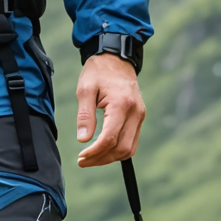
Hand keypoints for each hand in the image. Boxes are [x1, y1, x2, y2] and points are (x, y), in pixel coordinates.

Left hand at [75, 53, 145, 167]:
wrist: (116, 58)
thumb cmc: (98, 72)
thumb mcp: (85, 89)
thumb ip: (84, 115)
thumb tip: (83, 139)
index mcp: (122, 104)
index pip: (109, 138)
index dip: (94, 152)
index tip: (80, 157)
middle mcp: (135, 112)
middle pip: (121, 148)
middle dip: (101, 159)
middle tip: (83, 161)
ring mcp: (140, 116)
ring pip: (128, 149)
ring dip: (109, 158)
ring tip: (91, 159)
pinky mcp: (139, 118)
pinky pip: (131, 143)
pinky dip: (117, 152)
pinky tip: (102, 152)